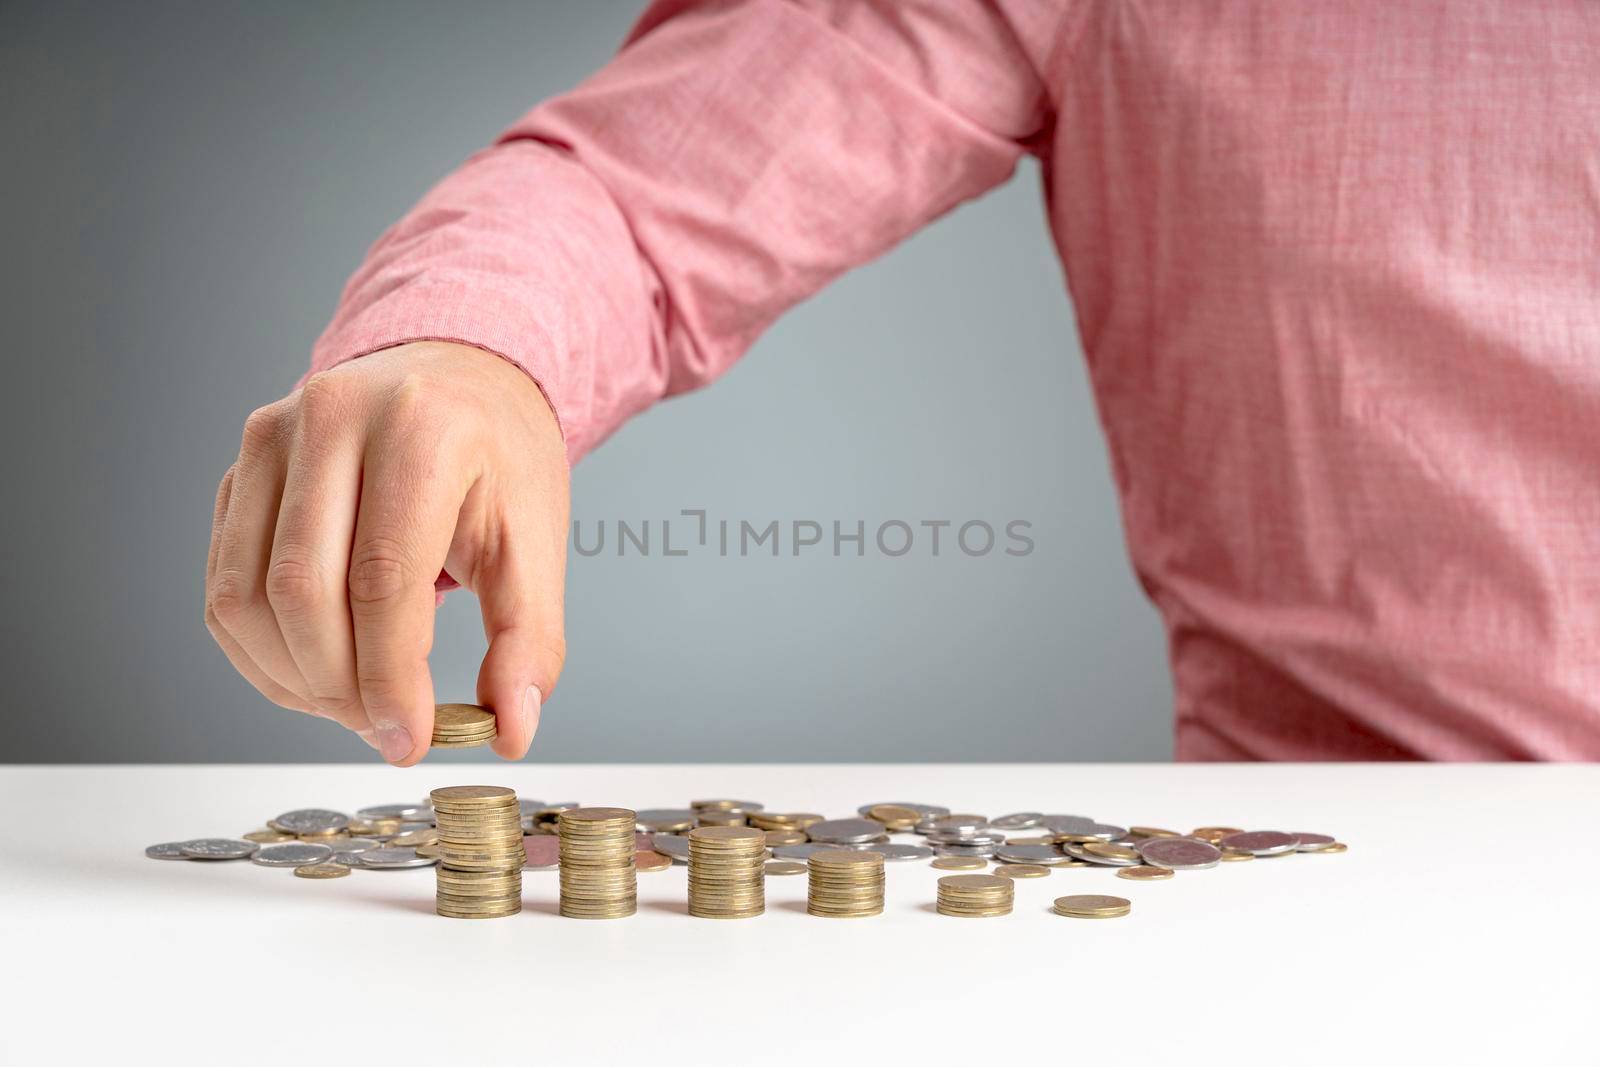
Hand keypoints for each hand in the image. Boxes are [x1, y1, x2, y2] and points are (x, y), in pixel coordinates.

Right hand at [205, 341, 568, 764]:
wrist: (457, 378)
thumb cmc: (496, 456)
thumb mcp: (536, 539)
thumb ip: (530, 639)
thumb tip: (511, 727)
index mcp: (420, 429)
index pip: (383, 579)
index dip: (390, 678)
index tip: (410, 739)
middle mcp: (332, 418)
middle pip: (303, 592)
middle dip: (340, 687)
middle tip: (386, 728)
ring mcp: (272, 439)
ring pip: (245, 595)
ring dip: (292, 678)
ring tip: (354, 703)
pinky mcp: (239, 470)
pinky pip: (225, 584)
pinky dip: (261, 652)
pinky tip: (315, 672)